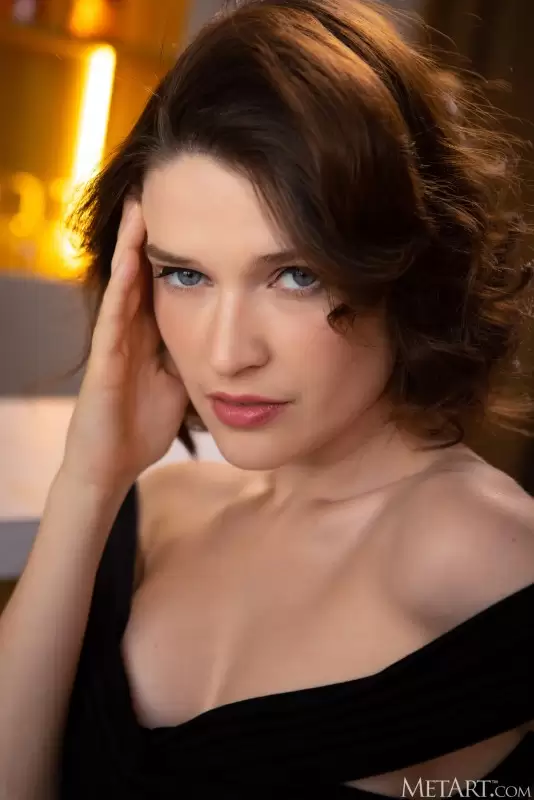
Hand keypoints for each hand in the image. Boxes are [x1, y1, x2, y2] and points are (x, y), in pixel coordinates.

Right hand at [61, 198, 188, 490]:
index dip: (181, 246)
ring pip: (124, 283)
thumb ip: (199, 351)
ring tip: (141, 205)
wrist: (112, 461)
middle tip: (163, 184)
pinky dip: (122, 286)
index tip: (199, 209)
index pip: (167, 279)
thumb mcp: (184, 379)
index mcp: (152, 332)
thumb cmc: (146, 420)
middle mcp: (130, 329)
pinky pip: (113, 317)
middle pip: (143, 270)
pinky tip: (131, 258)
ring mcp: (114, 341)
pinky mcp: (104, 361)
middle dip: (152, 231)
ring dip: (131, 245)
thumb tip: (233, 333)